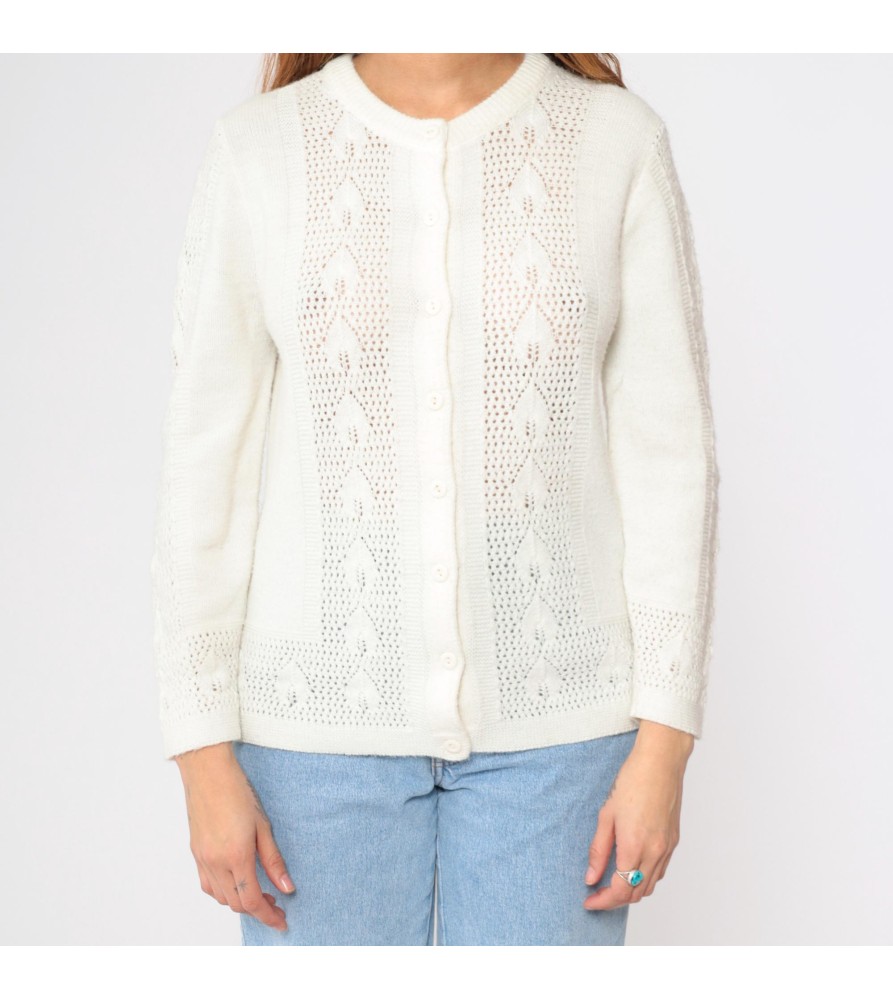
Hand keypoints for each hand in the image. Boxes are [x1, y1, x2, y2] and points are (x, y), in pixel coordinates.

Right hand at [175, 741, 295, 930]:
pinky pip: (207, 884)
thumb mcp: (263, 825)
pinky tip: (236, 882)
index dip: (268, 915)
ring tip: (260, 892)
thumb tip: (286, 887)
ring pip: (220, 897)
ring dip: (240, 901)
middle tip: (276, 903)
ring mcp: (202, 859)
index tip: (282, 921)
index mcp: (235, 856)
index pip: (251, 900)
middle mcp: (215, 863)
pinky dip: (223, 891)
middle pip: (236, 903)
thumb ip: (274, 860)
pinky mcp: (195, 853)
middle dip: (257, 909)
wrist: (208, 772)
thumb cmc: (237, 792)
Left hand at [583, 721, 693, 908]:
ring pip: (650, 886)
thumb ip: (599, 849)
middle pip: (636, 894)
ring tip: (611, 883)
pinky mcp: (674, 841)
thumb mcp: (606, 814)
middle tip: (596, 894)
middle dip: (615, 900)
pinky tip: (631, 868)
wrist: (660, 762)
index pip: (620, 891)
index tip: (589, 901)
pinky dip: (644, 878)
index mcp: (635, 846)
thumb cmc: (632, 781)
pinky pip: (660, 871)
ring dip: (631, 891)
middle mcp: (655, 852)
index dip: (603, 902)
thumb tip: (591, 877)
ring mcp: (667, 848)